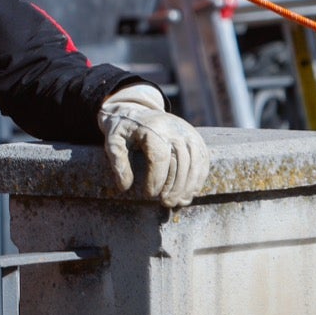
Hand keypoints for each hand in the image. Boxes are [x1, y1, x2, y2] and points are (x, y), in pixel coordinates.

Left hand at [96, 84, 209, 207]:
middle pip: (181, 161)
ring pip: (195, 162)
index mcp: (152, 128)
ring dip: (188, 186)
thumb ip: (117, 162)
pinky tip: (189, 193)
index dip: (156, 179)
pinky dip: (198, 179)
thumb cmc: (124, 129)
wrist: (137, 111)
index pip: (159, 156)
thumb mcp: (113, 141)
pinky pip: (203, 159)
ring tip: (177, 202)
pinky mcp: (196, 137)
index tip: (148, 194)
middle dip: (174, 187)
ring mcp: (188, 131)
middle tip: (165, 203)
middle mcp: (174, 128)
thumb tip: (125, 186)